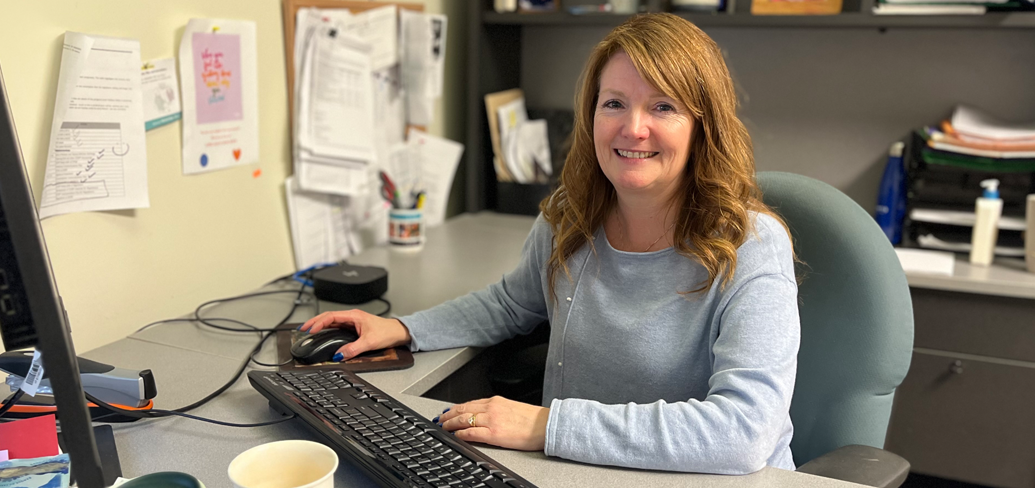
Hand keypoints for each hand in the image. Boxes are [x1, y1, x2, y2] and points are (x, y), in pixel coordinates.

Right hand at [299, 310, 411, 360]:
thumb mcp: (369, 342)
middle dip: (314, 322)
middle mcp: (351, 317)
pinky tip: (323, 333)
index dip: (318, 323)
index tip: (310, 330)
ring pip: (332, 321)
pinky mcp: (354, 327)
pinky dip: (327, 329)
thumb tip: (339, 355)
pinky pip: (337, 326)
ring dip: (320, 325)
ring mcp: (352, 322)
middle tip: (302, 329)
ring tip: (309, 330)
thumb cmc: (387, 332)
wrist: (398, 332)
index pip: (331, 316)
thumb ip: (353, 349)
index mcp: (353, 316)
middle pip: (328, 317)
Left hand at [434, 396, 548, 450]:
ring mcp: (491, 420)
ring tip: (444, 427)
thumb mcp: (511, 408)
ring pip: (464, 420)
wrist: (545, 426)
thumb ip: (497, 410)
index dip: (456, 408)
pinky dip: (460, 434)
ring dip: (451, 424)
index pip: (470, 403)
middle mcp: (492, 408)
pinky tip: (455, 435)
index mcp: (496, 401)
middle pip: (463, 410)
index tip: (449, 411)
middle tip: (440, 419)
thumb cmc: (532, 420)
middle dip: (449, 415)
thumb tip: (484, 416)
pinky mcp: (494, 433)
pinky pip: (471, 433)